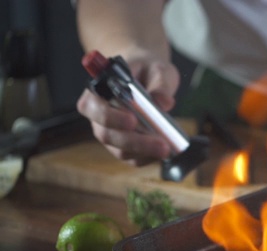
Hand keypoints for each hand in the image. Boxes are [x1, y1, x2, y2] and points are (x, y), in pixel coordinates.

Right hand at [76, 49, 179, 165]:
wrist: (148, 75)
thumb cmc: (148, 70)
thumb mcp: (158, 69)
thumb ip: (161, 84)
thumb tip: (163, 103)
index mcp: (99, 90)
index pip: (92, 106)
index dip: (109, 117)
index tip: (132, 120)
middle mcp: (99, 115)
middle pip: (107, 134)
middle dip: (135, 142)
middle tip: (162, 145)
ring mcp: (110, 132)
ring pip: (119, 150)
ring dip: (144, 152)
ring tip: (167, 149)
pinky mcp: (123, 145)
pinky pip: (131, 157)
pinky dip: (147, 157)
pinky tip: (163, 152)